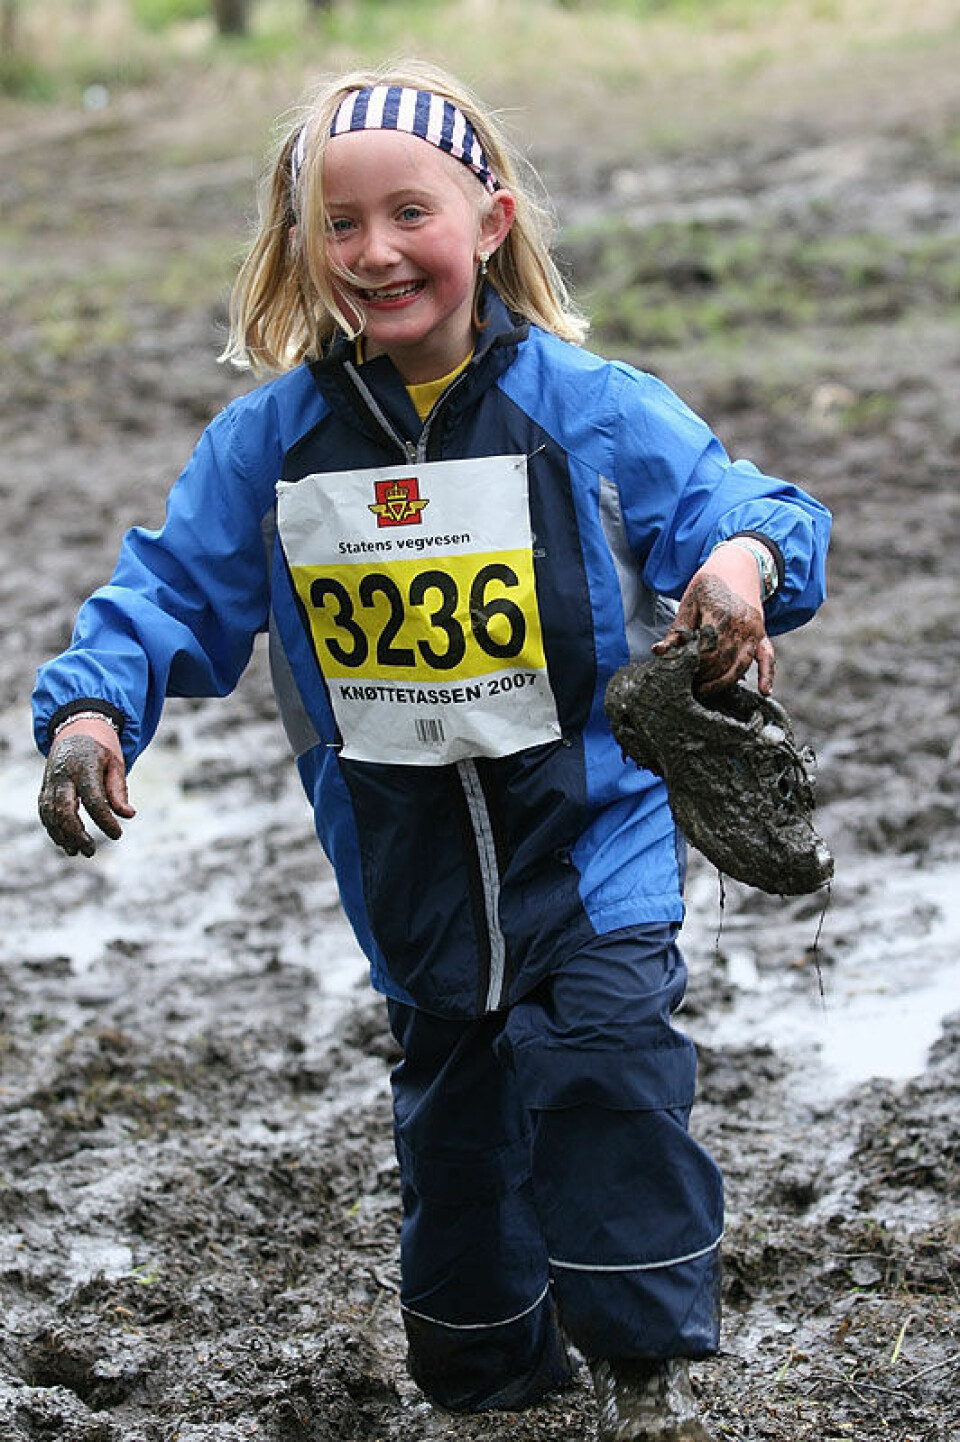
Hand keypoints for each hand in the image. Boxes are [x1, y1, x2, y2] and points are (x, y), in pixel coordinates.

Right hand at [38, 719, 134, 856]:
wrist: (75, 730)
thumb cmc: (100, 750)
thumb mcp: (115, 763)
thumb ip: (119, 790)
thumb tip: (128, 815)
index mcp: (84, 766)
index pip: (94, 799)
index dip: (105, 820)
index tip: (117, 834)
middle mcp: (62, 775)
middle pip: (64, 809)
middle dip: (76, 834)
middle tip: (91, 851)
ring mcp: (50, 782)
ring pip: (51, 814)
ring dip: (62, 836)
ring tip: (77, 852)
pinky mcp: (45, 788)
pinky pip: (45, 812)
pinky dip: (53, 829)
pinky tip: (65, 843)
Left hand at [652, 545, 774, 696]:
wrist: (740, 564)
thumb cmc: (710, 583)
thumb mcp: (689, 601)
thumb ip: (678, 630)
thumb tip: (660, 651)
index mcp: (720, 615)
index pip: (706, 652)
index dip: (693, 668)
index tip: (681, 676)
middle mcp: (741, 625)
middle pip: (723, 663)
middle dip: (706, 679)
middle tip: (690, 687)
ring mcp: (755, 631)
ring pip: (741, 665)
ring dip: (725, 682)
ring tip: (707, 691)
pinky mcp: (763, 633)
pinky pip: (769, 657)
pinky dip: (768, 675)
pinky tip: (764, 692)